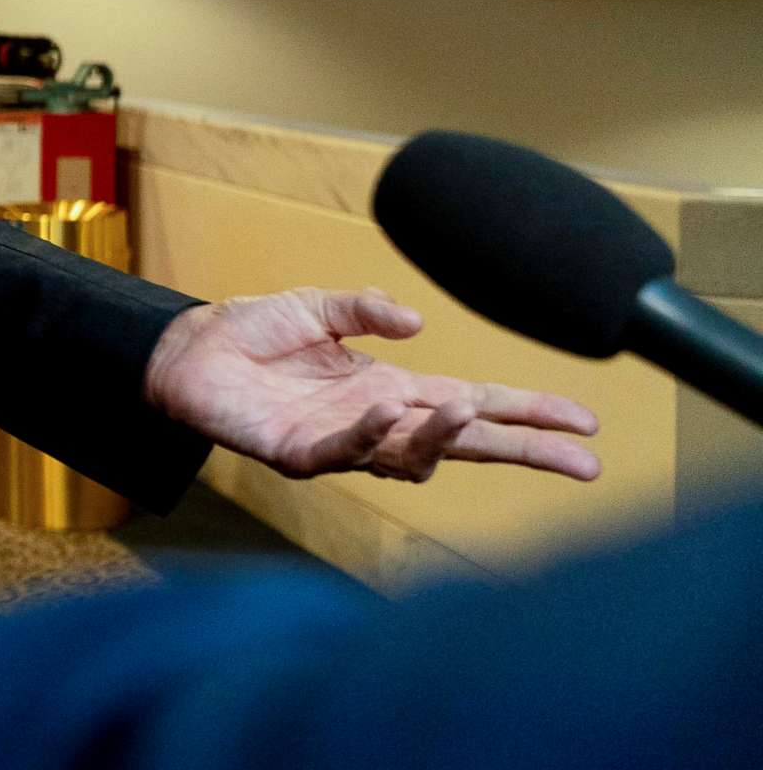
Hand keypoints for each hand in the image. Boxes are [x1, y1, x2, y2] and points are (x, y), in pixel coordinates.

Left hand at [144, 287, 600, 482]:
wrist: (185, 351)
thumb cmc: (251, 332)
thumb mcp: (318, 305)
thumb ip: (367, 309)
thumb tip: (418, 322)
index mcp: (393, 389)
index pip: (476, 403)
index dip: (528, 412)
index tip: (584, 421)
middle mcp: (378, 422)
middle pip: (467, 443)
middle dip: (525, 451)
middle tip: (582, 463)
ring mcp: (343, 444)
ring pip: (414, 457)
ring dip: (445, 434)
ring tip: (471, 407)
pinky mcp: (300, 454)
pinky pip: (347, 453)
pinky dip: (374, 435)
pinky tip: (392, 412)